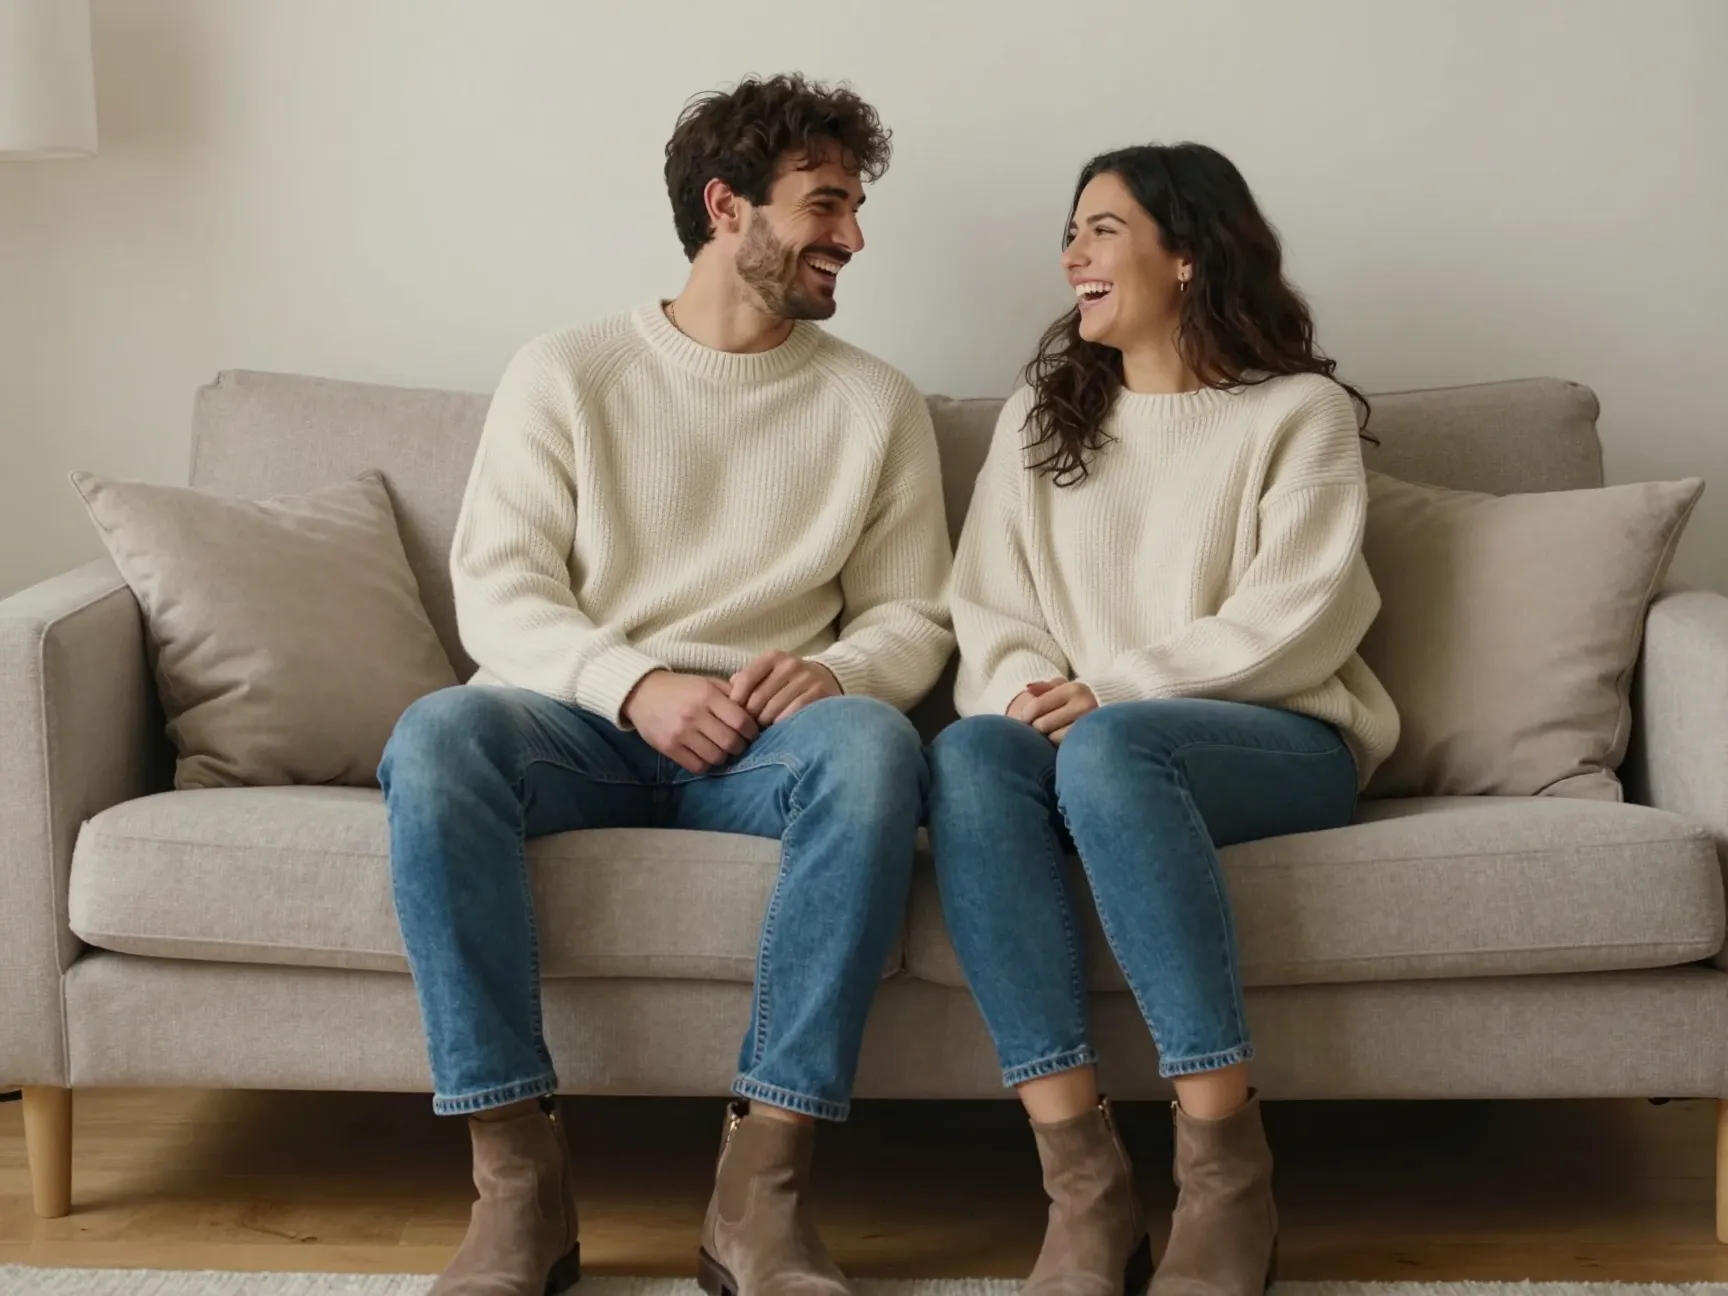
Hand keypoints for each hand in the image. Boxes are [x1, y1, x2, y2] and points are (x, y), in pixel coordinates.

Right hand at [622, 670, 759, 774]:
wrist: (641, 693)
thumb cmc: (680, 688)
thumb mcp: (707, 682)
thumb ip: (731, 692)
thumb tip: (755, 707)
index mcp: (707, 695)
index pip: (741, 721)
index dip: (752, 731)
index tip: (751, 733)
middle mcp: (695, 714)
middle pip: (731, 742)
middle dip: (740, 746)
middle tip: (738, 744)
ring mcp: (681, 732)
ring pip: (716, 757)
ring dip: (724, 757)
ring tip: (722, 750)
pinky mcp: (669, 747)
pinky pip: (697, 765)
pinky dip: (706, 764)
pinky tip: (706, 755)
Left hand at [729, 651, 841, 725]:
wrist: (826, 679)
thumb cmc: (788, 681)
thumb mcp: (768, 674)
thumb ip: (747, 680)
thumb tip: (729, 692)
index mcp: (772, 657)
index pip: (745, 680)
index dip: (736, 701)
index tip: (735, 714)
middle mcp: (789, 664)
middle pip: (758, 698)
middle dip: (750, 717)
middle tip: (749, 727)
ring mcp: (805, 678)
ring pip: (773, 709)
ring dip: (765, 723)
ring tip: (763, 729)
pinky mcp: (818, 693)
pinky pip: (791, 714)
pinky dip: (782, 725)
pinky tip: (780, 729)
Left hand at [1010, 679, 1098, 743]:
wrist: (1110, 714)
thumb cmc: (1077, 700)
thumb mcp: (1063, 688)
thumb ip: (1044, 688)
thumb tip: (1028, 689)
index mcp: (1075, 689)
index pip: (1037, 706)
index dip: (1025, 715)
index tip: (1024, 718)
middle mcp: (1085, 706)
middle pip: (1042, 724)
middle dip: (1037, 727)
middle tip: (1040, 726)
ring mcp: (1089, 726)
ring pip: (1052, 738)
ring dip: (1048, 737)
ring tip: (1053, 732)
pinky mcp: (1090, 742)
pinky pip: (1063, 748)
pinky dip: (1059, 745)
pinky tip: (1061, 740)